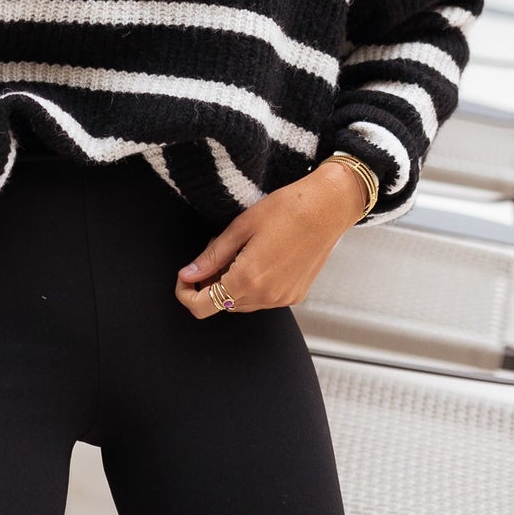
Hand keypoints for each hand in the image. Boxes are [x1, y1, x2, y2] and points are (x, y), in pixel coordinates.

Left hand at [175, 160, 369, 319]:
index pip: (202, 306)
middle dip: (210, 284)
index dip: (186, 293)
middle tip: (216, 252)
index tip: (185, 277)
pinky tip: (258, 258)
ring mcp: (283, 298)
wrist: (328, 208)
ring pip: (242, 303)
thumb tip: (188, 274)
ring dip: (231, 285)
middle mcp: (266, 296)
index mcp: (248, 279)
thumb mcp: (240, 227)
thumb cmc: (287, 209)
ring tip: (240, 251)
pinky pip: (262, 299)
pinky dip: (252, 285)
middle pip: (222, 305)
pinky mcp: (295, 295)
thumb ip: (212, 256)